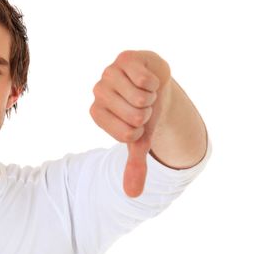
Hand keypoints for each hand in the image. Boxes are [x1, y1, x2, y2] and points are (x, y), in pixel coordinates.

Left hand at [90, 50, 171, 196]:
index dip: (141, 129)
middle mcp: (98, 93)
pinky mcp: (123, 58)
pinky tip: (148, 79)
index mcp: (97, 114)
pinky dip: (155, 82)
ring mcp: (109, 74)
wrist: (155, 84)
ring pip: (140, 97)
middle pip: (134, 115)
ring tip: (145, 92)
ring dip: (151, 97)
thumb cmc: (143, 112)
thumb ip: (134, 165)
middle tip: (143, 105)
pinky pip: (145, 79)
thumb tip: (132, 195)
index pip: (126, 133)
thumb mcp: (140, 140)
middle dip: (147, 112)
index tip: (138, 121)